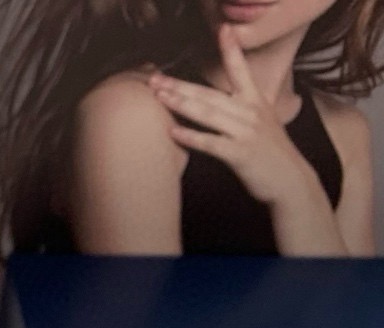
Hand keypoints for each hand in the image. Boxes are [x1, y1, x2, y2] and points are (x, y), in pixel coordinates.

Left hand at [149, 26, 342, 248]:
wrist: (291, 181)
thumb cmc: (270, 155)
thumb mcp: (261, 124)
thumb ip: (240, 112)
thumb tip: (216, 105)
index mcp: (255, 102)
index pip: (240, 70)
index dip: (231, 49)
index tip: (223, 28)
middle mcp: (250, 112)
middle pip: (210, 94)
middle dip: (180, 85)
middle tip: (155, 78)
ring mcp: (245, 132)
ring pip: (208, 114)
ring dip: (181, 104)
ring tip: (159, 97)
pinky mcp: (240, 154)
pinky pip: (211, 143)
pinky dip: (191, 137)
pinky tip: (173, 132)